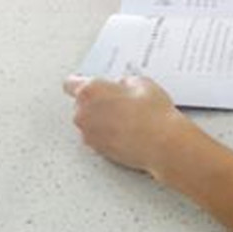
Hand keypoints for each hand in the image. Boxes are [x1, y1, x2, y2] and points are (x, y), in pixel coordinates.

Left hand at [64, 74, 188, 177]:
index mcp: (90, 91)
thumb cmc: (152, 113)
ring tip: (127, 118)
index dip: (80, 81)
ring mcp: (88, 134)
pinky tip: (127, 131)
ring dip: (102, 118)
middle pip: (81, 103)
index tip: (87, 81)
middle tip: (119, 100)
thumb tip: (122, 86)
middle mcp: (83, 113)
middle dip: (97, 101)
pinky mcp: (97, 150)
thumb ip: (124, 82)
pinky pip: (97, 136)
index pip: (71, 83)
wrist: (162, 143)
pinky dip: (107, 133)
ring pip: (90, 121)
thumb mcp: (142, 83)